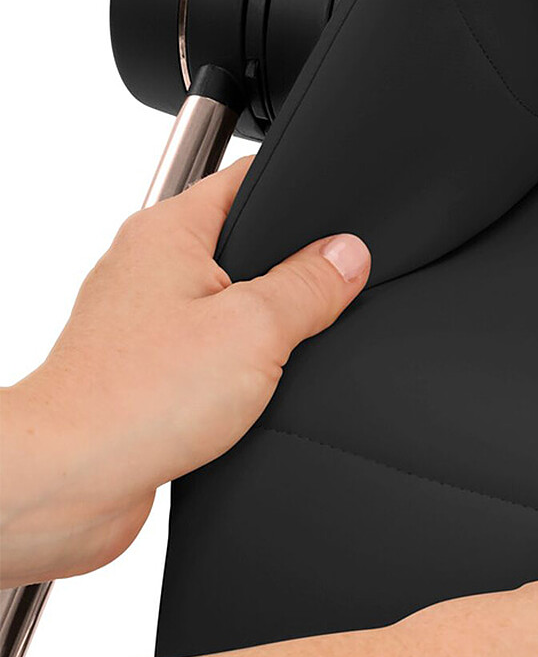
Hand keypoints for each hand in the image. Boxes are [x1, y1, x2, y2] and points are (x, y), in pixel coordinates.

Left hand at [0, 159, 369, 586]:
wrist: (71, 477)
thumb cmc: (134, 398)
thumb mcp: (256, 329)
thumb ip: (309, 287)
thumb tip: (347, 255)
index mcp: (169, 232)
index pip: (247, 180)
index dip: (301, 192)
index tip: (344, 219)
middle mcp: (148, 268)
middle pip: (243, 246)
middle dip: (290, 273)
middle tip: (322, 300)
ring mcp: (142, 321)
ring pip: (227, 305)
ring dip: (262, 331)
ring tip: (280, 355)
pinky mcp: (145, 371)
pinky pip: (209, 353)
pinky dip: (238, 370)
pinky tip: (254, 395)